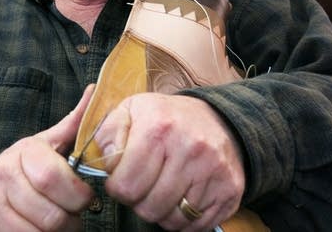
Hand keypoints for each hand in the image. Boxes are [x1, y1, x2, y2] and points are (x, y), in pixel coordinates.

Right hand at [0, 85, 94, 231]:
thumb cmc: (14, 172)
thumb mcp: (40, 146)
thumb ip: (71, 126)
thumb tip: (95, 92)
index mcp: (23, 153)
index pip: (56, 179)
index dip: (78, 196)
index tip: (82, 199)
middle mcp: (1, 176)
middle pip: (53, 216)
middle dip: (69, 222)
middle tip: (68, 216)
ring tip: (50, 224)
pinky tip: (32, 231)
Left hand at [94, 93, 244, 231]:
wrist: (218, 118)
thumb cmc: (165, 118)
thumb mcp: (131, 111)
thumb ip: (108, 134)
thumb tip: (101, 163)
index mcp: (158, 128)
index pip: (126, 185)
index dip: (117, 187)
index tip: (120, 178)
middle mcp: (189, 149)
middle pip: (148, 207)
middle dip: (138, 201)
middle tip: (141, 185)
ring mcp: (213, 172)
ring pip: (172, 220)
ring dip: (160, 211)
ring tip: (159, 189)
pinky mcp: (229, 190)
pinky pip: (196, 226)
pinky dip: (183, 220)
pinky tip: (179, 197)